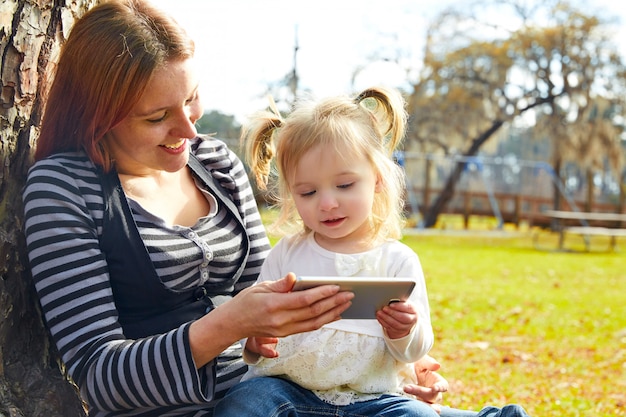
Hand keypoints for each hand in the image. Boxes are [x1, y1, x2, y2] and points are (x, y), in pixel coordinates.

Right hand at [189, 272, 352, 366]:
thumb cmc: (246, 301)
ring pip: (314, 322)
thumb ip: (280, 284)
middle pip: (313, 312)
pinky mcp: (285, 334)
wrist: (233, 324)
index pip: (304, 300)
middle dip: (333, 303)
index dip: (322, 293)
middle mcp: (281, 320)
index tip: (336, 286)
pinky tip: (334, 314)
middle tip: (349, 294)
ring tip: (346, 304)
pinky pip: (309, 328)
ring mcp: (284, 330)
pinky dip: (324, 321)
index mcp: (274, 305)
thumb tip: (294, 277)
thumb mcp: (260, 287)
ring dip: (333, 313)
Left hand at [376, 300, 416, 338]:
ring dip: (386, 318)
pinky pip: (389, 327)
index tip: (391, 304)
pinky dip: (383, 322)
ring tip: (379, 312)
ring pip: (395, 324)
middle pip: (402, 318)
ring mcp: (405, 327)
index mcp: (413, 310)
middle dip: (392, 313)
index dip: (399, 306)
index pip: (408, 308)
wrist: (406, 320)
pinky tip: (379, 317)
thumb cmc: (404, 308)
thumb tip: (390, 298)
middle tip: (384, 308)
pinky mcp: (397, 331)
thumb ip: (399, 301)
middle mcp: (411, 320)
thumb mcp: (404, 303)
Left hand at [404, 355, 447, 413]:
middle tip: (406, 387)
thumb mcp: (421, 361)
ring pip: (426, 405)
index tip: (434, 388)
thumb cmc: (416, 363)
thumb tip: (437, 366)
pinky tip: (410, 408)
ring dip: (418, 403)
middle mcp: (434, 393)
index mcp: (438, 382)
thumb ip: (428, 363)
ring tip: (408, 400)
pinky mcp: (418, 403)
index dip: (440, 387)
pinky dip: (416, 408)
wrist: (404, 369)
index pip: (443, 386)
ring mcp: (426, 399)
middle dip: (420, 393)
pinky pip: (419, 408)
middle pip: (432, 397)